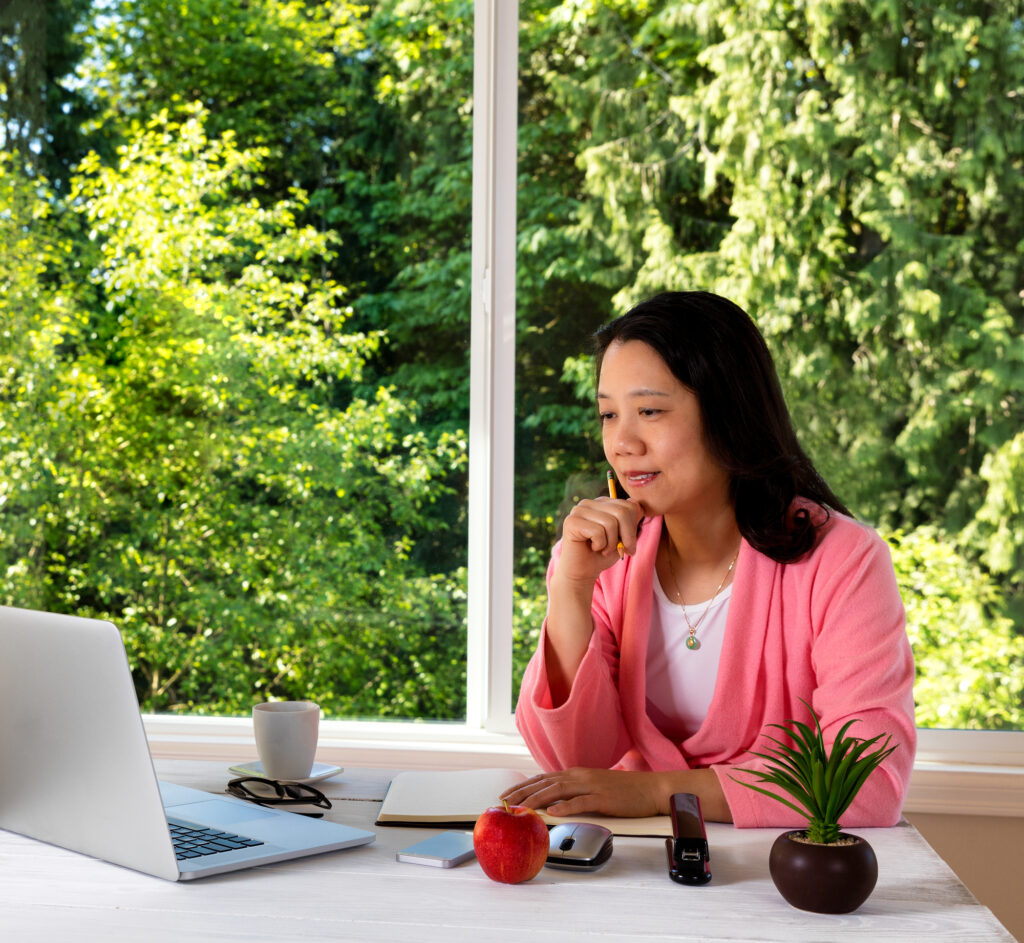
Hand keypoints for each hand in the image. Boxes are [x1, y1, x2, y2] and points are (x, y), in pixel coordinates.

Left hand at [499, 768, 663, 819]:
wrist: (651, 788)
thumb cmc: (624, 791)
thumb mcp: (593, 787)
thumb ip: (574, 792)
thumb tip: (554, 803)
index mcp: (576, 773)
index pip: (542, 778)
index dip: (522, 786)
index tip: (505, 795)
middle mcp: (580, 776)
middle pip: (544, 783)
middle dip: (521, 793)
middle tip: (503, 803)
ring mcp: (591, 786)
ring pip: (557, 791)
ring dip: (536, 800)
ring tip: (519, 809)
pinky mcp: (604, 798)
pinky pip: (581, 802)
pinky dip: (565, 808)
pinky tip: (552, 814)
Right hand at [555, 497, 642, 585]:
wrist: (583, 572)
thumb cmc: (603, 554)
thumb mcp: (623, 536)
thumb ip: (630, 519)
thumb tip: (636, 503)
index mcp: (601, 503)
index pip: (629, 506)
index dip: (633, 528)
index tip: (627, 544)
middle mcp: (589, 503)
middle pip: (621, 512)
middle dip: (627, 536)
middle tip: (620, 550)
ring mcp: (578, 511)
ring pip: (610, 523)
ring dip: (612, 543)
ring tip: (603, 549)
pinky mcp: (571, 522)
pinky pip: (598, 532)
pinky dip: (600, 545)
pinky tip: (592, 548)